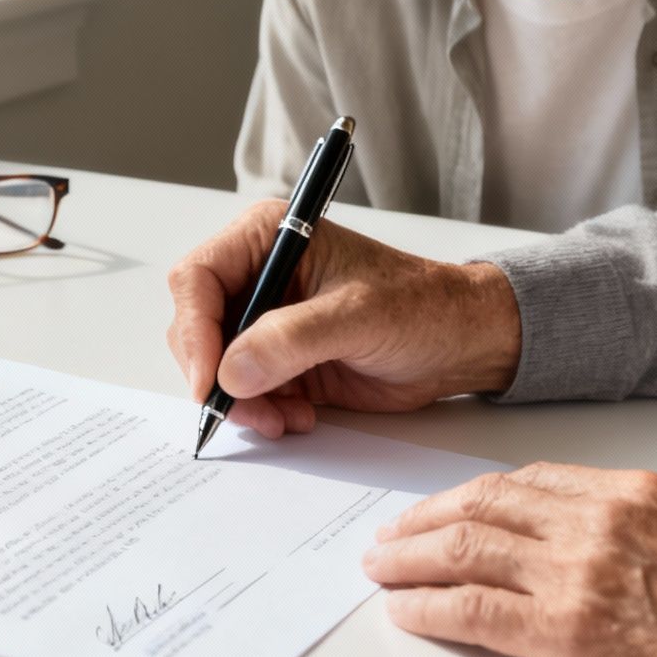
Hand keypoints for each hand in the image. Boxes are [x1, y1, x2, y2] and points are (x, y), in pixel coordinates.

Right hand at [165, 200, 521, 436]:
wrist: (461, 344)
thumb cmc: (422, 307)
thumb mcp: (357, 316)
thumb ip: (290, 339)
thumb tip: (231, 370)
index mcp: (269, 238)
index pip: (198, 279)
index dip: (194, 330)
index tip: (210, 380)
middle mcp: (259, 275)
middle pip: (197, 326)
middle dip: (216, 374)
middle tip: (248, 410)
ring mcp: (267, 320)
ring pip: (216, 366)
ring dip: (242, 400)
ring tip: (283, 418)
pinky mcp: (280, 359)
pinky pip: (245, 391)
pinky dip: (262, 412)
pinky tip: (298, 416)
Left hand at [363, 463, 656, 656]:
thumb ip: (637, 532)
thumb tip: (587, 543)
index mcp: (632, 494)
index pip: (527, 481)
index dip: (474, 496)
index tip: (447, 507)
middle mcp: (596, 521)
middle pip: (483, 505)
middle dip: (428, 518)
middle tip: (394, 534)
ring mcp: (574, 573)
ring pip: (464, 549)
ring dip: (412, 558)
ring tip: (384, 567)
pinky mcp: (560, 630)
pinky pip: (470, 608)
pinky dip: (428, 606)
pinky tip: (407, 609)